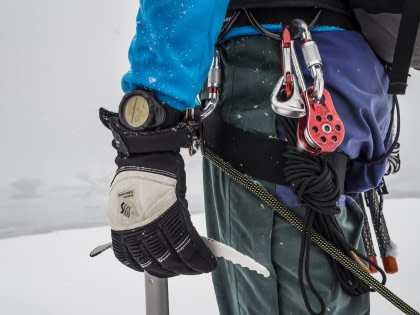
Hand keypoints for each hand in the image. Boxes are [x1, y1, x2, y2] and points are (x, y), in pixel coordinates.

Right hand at [100, 108, 216, 277]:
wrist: (142, 156)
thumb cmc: (165, 171)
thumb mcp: (180, 196)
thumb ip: (182, 222)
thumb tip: (189, 244)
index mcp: (167, 212)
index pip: (186, 247)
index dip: (199, 261)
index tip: (209, 265)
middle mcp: (148, 222)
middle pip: (168, 258)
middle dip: (186, 268)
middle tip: (195, 269)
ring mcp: (130, 226)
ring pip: (148, 261)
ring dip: (164, 270)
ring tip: (175, 271)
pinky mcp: (118, 226)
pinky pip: (124, 255)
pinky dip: (136, 265)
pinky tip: (147, 266)